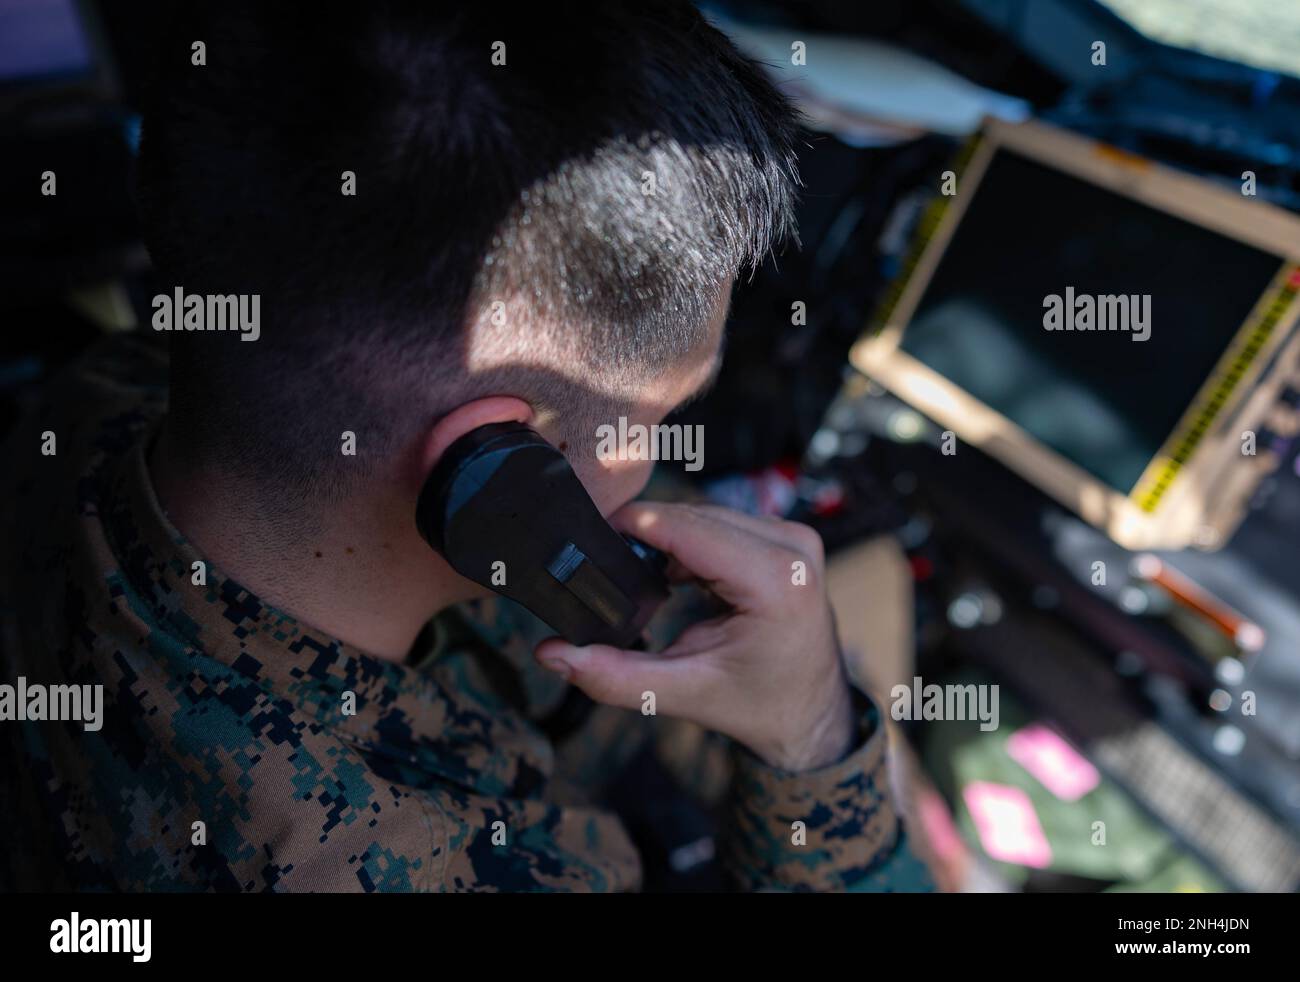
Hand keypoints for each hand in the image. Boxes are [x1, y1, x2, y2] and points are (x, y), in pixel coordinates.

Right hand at [534, 502, 853, 771]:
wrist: (812, 717)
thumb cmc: (763, 707)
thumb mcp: (686, 693)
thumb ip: (616, 675)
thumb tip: (554, 654)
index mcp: (779, 583)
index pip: (691, 529)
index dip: (637, 523)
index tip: (591, 525)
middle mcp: (793, 550)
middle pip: (696, 517)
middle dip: (647, 534)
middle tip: (601, 558)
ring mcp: (794, 540)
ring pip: (707, 515)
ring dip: (669, 539)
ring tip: (636, 574)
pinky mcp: (787, 541)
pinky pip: (724, 524)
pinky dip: (690, 544)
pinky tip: (672, 577)